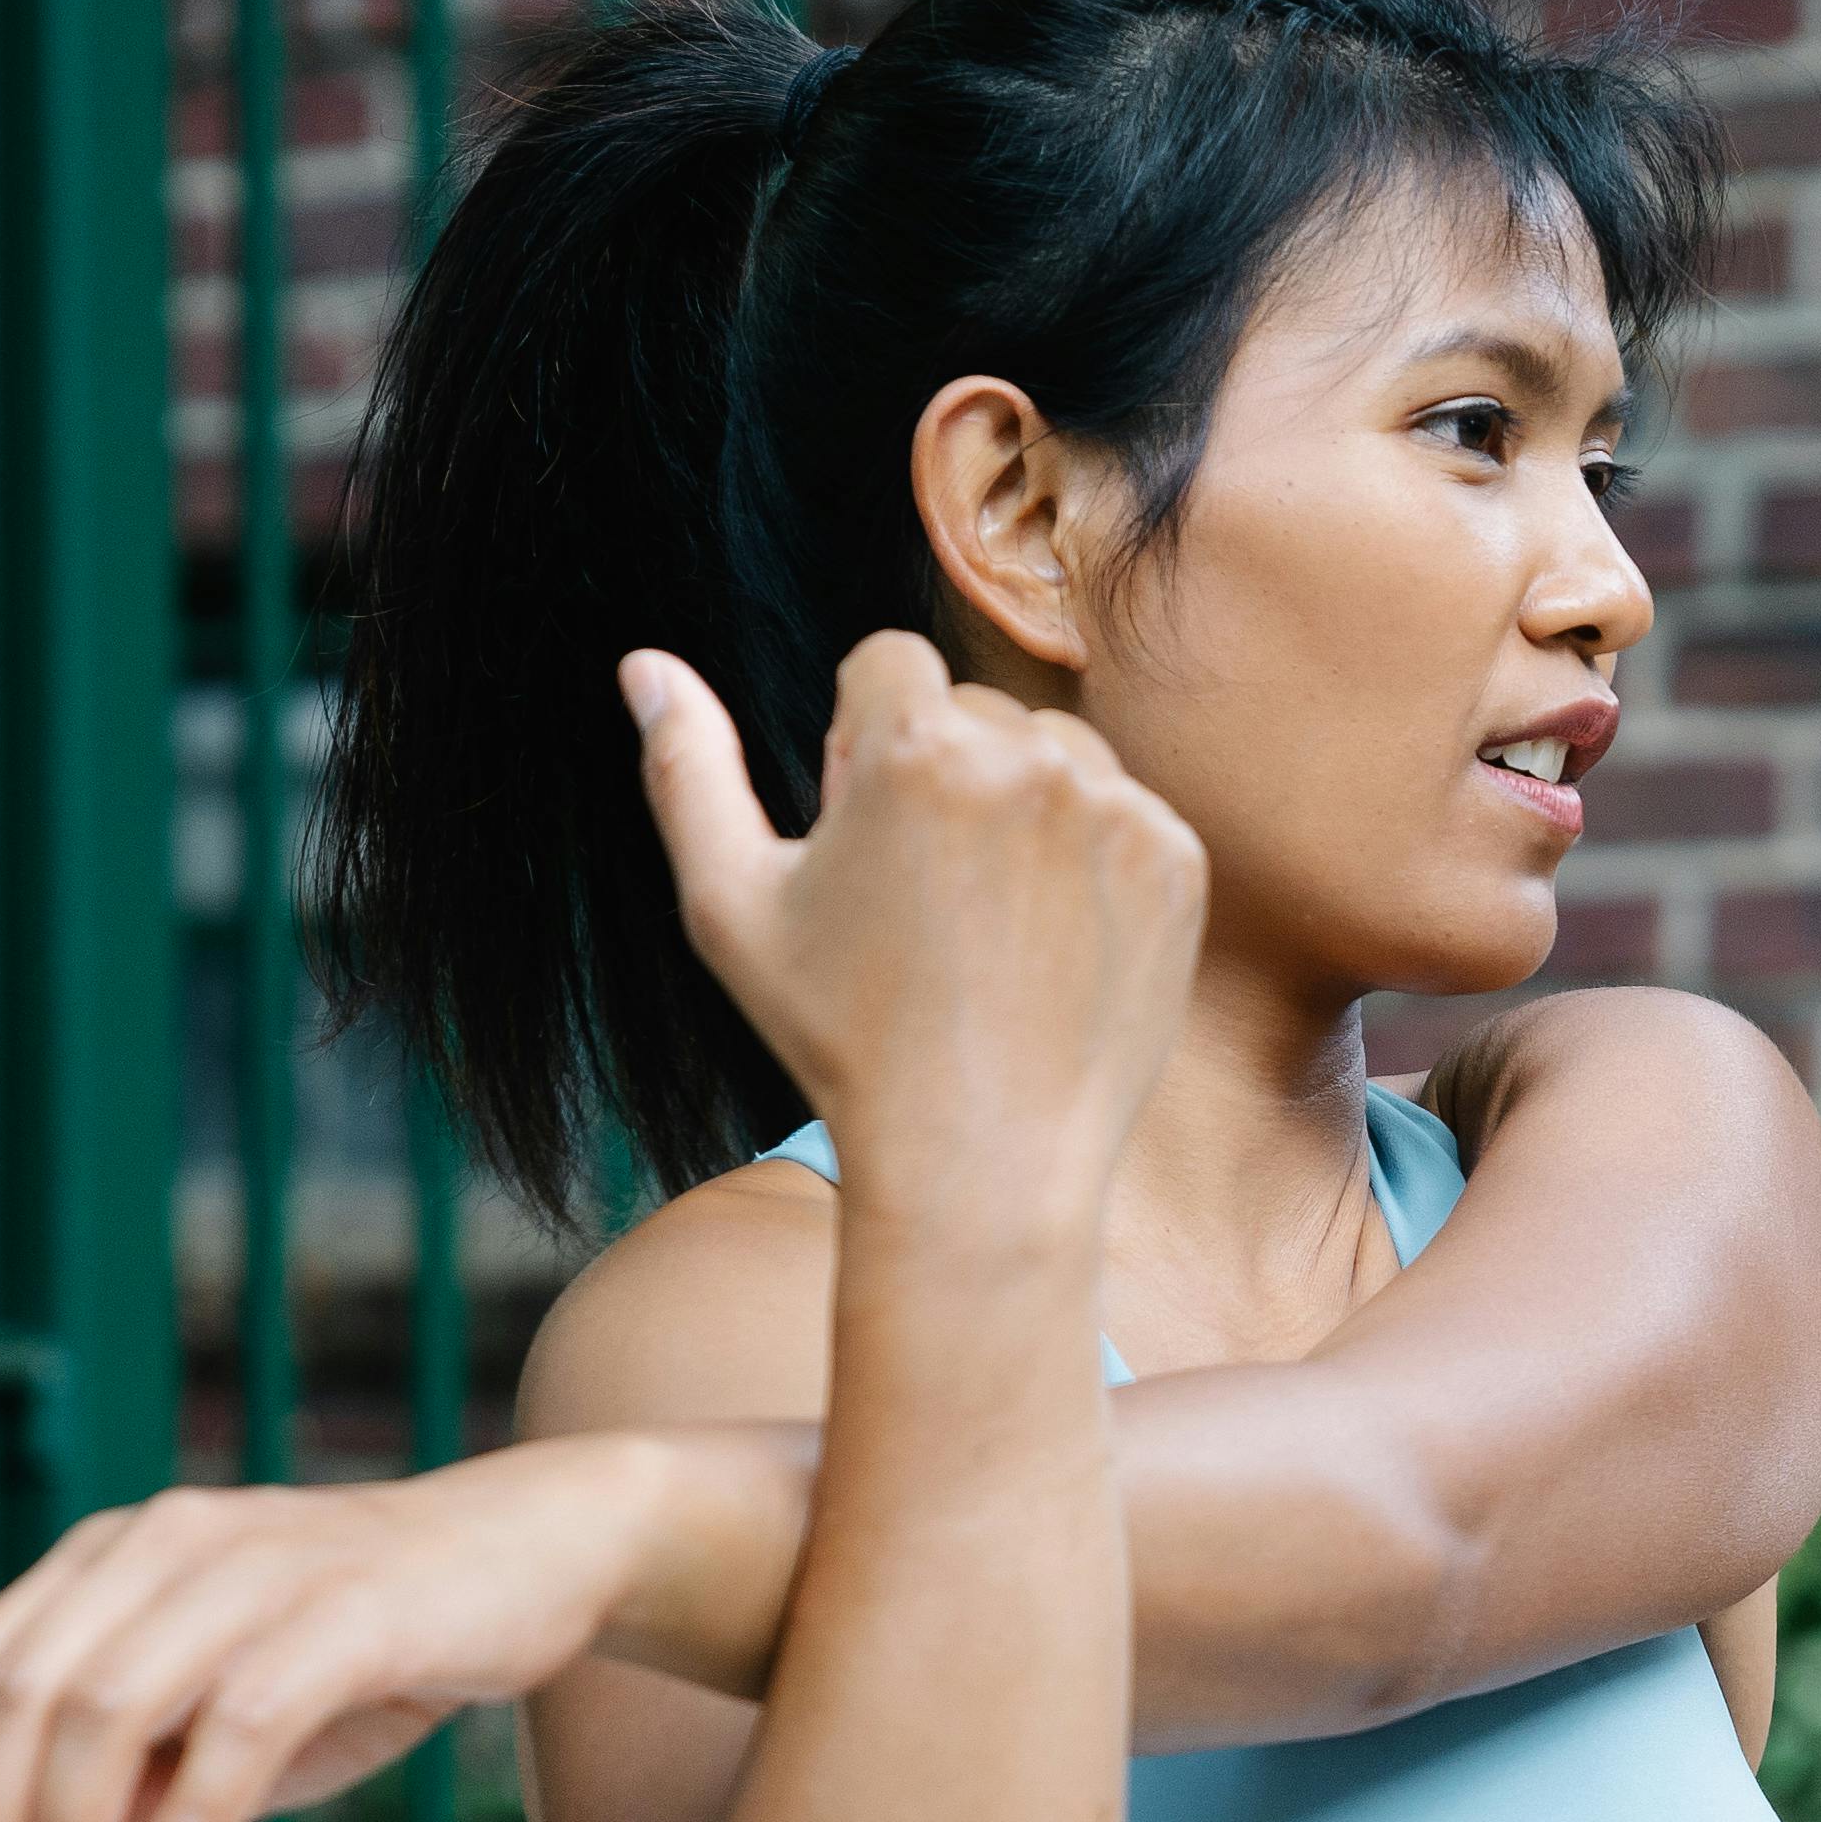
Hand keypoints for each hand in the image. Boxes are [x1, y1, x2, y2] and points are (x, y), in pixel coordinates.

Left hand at [0, 1441, 699, 1821]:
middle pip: (12, 1699)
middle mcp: (156, 1546)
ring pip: (102, 1710)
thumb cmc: (363, 1651)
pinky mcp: (344, 1608)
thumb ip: (126, 1787)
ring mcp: (249, 1566)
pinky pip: (236, 1725)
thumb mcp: (222, 1728)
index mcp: (105, 1561)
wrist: (536, 1551)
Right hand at [624, 633, 1202, 1212]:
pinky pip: (1123, 813)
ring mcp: (1115, 808)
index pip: (889, 662)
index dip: (864, 742)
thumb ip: (687, 769)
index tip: (866, 828)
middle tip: (921, 898)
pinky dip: (1089, 861)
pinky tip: (1049, 946)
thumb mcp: (731, 907)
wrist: (983, 1159)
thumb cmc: (841, 1038)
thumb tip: (645, 664)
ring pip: (1055, 755)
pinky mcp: (1175, 859)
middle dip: (944, 773)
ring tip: (987, 925)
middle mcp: (1026, 758)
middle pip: (973, 710)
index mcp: (912, 748)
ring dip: (1022, 807)